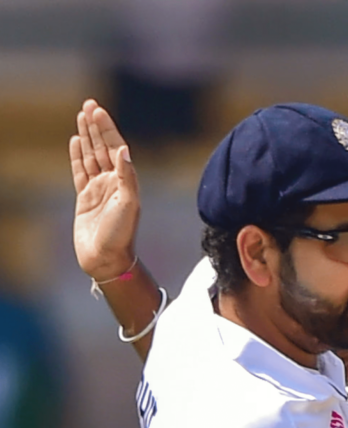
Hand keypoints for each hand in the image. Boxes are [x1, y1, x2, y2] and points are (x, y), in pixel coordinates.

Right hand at [70, 99, 140, 280]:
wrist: (107, 259)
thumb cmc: (121, 234)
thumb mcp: (128, 204)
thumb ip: (126, 177)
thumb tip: (124, 150)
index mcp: (126, 181)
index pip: (116, 147)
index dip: (107, 129)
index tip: (98, 110)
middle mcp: (113, 182)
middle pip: (103, 147)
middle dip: (97, 126)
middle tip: (89, 104)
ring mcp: (99, 189)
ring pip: (91, 156)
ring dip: (87, 136)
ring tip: (82, 117)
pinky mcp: (85, 198)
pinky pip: (80, 171)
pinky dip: (78, 156)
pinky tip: (76, 142)